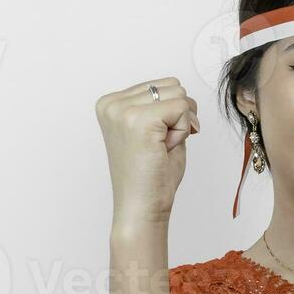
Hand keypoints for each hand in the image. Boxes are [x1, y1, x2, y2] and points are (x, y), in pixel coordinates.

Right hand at [94, 76, 200, 228]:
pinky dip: (183, 131)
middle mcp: (112, 103)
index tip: (154, 141)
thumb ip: (162, 106)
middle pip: (172, 85)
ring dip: (180, 124)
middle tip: (160, 146)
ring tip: (160, 148)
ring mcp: (122, 110)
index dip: (171, 114)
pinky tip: (165, 149)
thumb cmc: (150, 177)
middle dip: (178, 116)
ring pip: (180, 94)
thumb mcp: (154, 130)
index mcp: (111, 104)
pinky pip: (183, 108)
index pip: (161, 85)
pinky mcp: (138, 120)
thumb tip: (180, 90)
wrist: (141, 208)